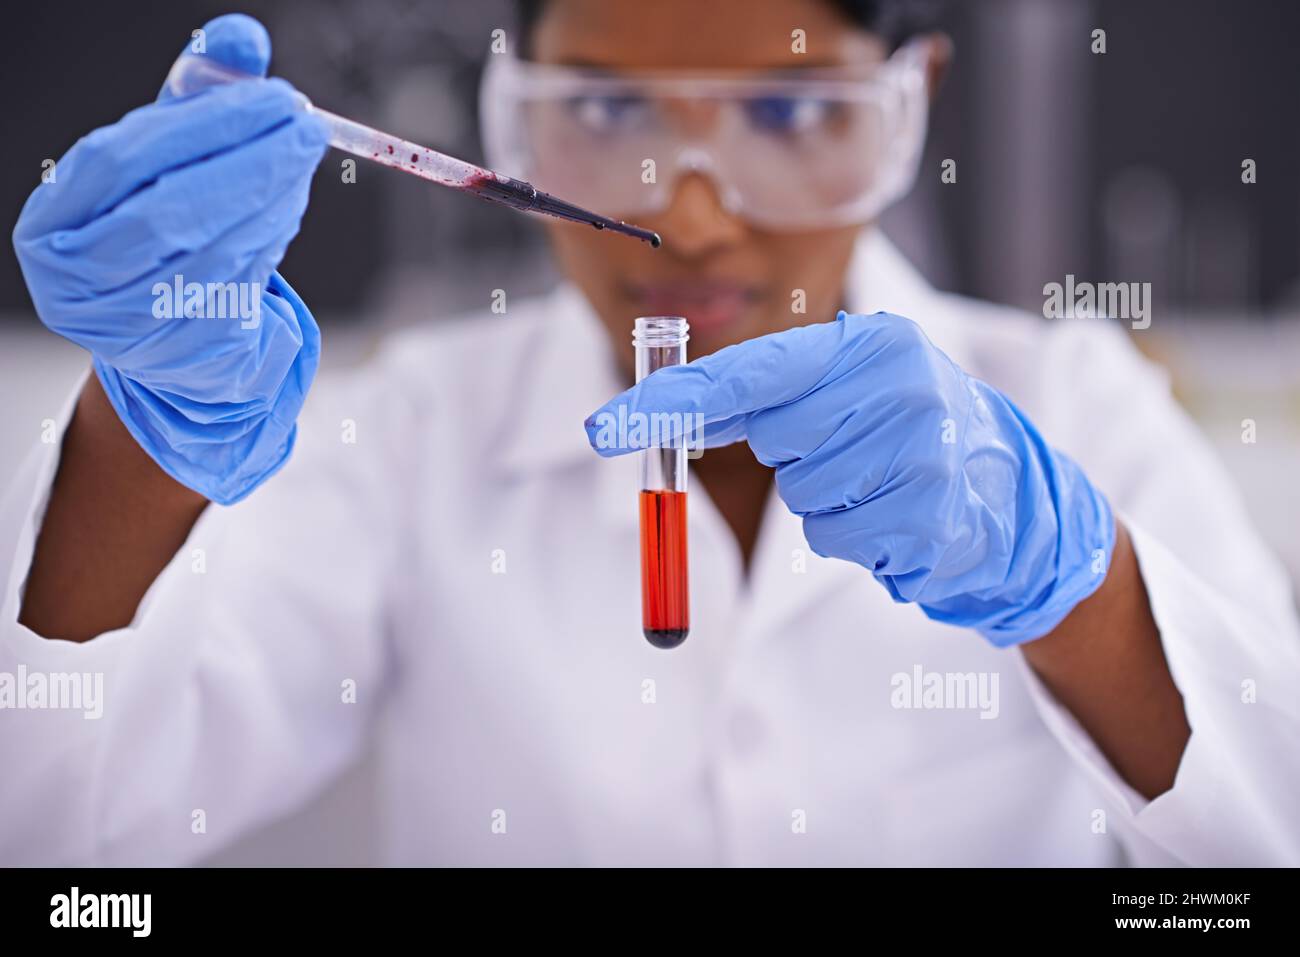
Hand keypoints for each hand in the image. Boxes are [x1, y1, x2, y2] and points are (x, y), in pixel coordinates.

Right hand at [11, 14, 328, 504]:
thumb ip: (198, 94)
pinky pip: (240, 285)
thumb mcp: (165, 155)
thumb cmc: (157, 220)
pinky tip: (288, 202)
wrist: (166, 326)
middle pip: (168, 212)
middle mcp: (78, 282)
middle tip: (307, 124)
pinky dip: (271, 236)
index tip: (269, 95)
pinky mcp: (186, 352)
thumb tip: (244, 38)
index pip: (117, 161)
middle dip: (250, 162)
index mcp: (52, 223)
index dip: (197, 125)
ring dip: (273, 197)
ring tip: (303, 156)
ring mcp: (130, 325)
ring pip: (213, 251)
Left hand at [585, 311, 1114, 645]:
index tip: (604, 429)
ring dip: (832, 507)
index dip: (673, 403)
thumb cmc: (908, 440)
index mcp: (868, 344)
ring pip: (807, 496)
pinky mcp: (933, 514)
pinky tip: (906, 519)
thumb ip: (768, 398)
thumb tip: (665, 413)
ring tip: (887, 488)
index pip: (748, 374)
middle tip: (854, 452)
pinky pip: (841, 540)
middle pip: (779, 439)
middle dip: (799, 457)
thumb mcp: (850, 395)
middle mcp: (898, 383)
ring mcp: (922, 447)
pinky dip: (861, 541)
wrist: (1016, 498)